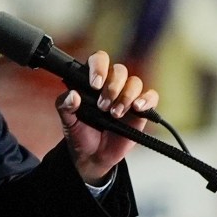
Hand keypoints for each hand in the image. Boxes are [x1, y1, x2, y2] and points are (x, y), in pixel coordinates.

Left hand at [58, 51, 156, 184]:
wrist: (93, 157)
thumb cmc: (81, 135)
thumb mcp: (68, 121)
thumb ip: (65, 106)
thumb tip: (72, 95)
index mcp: (94, 81)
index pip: (99, 60)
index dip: (99, 67)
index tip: (95, 84)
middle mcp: (112, 85)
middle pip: (120, 70)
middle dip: (112, 88)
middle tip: (103, 106)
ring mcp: (128, 97)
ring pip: (135, 82)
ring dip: (126, 96)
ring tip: (115, 114)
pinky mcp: (141, 110)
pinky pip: (151, 96)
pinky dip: (147, 100)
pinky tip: (137, 108)